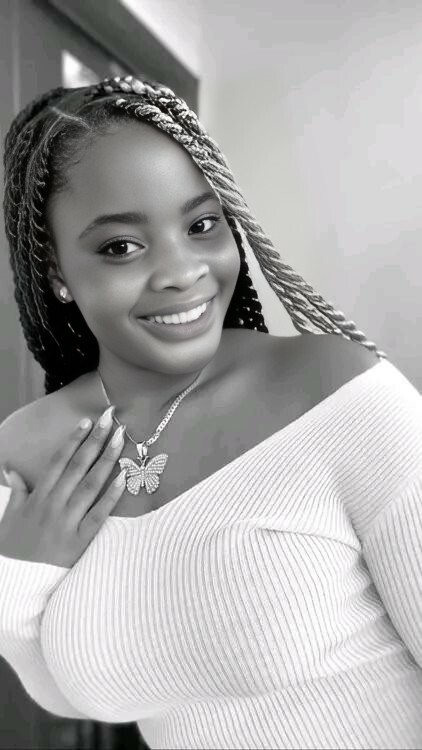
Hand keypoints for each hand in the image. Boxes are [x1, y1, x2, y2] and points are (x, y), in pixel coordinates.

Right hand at [0, 407, 126, 566]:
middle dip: (96, 440)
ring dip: (107, 460)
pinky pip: (98, 515)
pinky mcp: (79, 541)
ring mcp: (67, 522)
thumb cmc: (13, 549)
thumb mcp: (9, 516)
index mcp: (38, 496)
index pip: (59, 461)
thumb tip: (12, 470)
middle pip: (78, 466)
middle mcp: (54, 505)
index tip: (88, 422)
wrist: (16, 583)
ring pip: (91, 485)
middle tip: (111, 419)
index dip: (74, 440)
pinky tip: (124, 478)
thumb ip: (16, 491)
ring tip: (121, 439)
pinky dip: (112, 496)